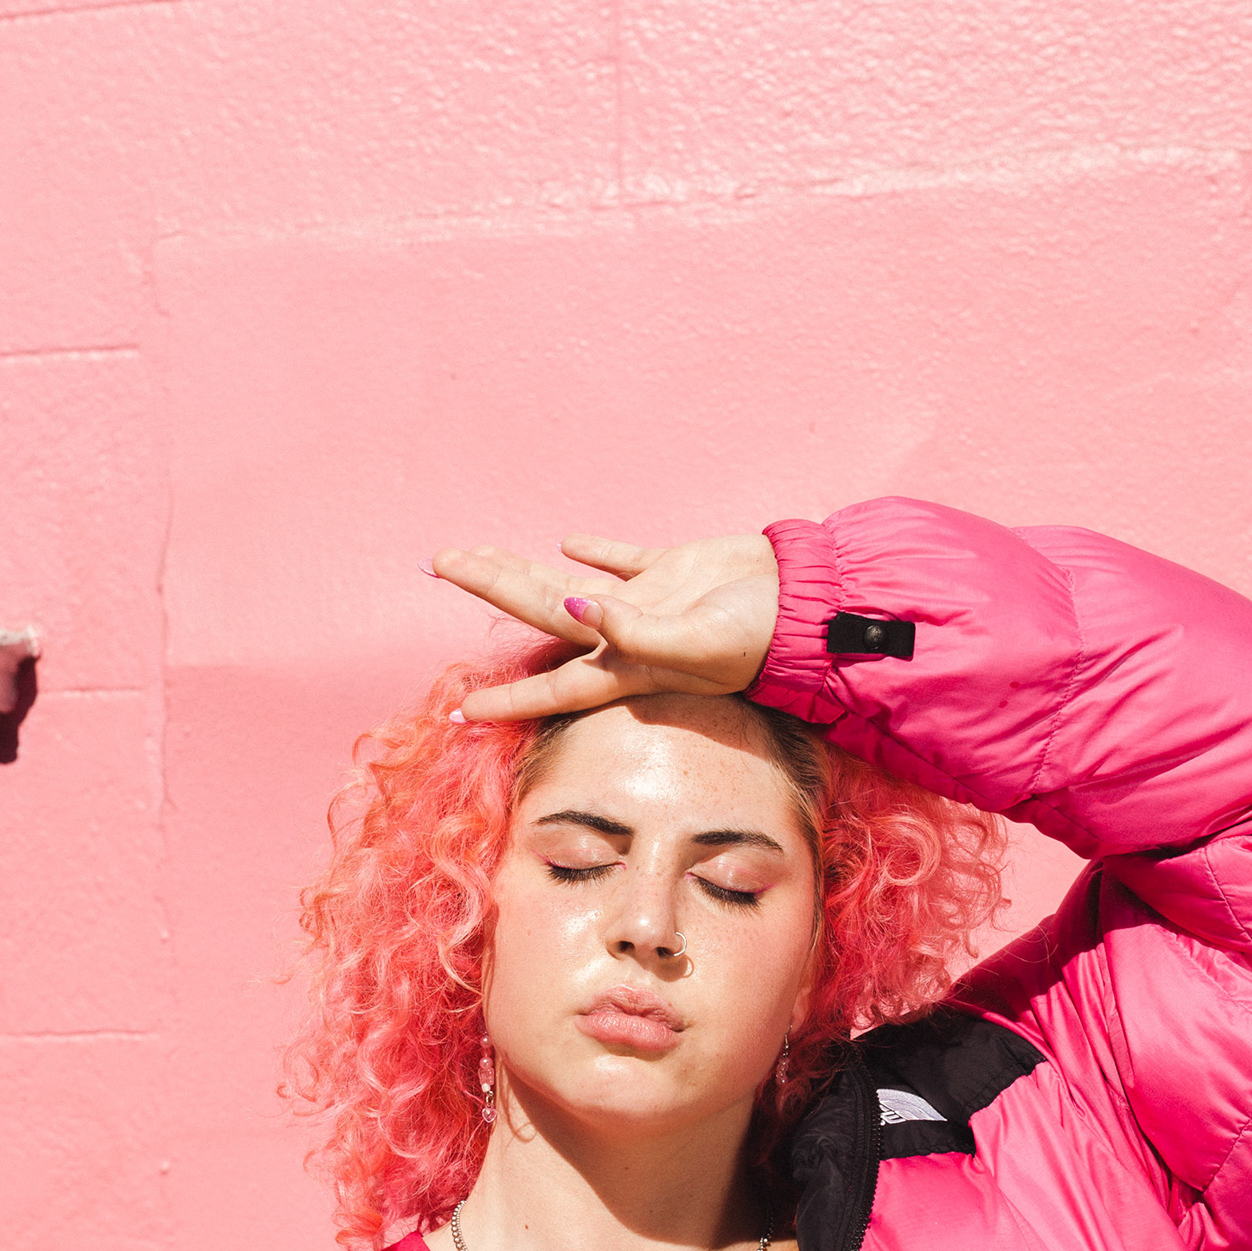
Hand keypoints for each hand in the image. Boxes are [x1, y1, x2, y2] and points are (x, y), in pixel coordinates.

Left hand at [426, 531, 780, 721]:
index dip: (506, 697)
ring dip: (520, 568)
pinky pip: (623, 560)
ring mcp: (649, 604)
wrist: (813, 606)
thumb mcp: (696, 643)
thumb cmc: (759, 637)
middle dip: (488, 588)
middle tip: (438, 562)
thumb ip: (633, 631)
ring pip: (567, 584)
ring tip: (475, 553)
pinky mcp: (676, 571)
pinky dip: (595, 551)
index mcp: (627, 665)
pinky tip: (567, 541)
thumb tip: (569, 608)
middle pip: (540, 614)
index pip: (551, 684)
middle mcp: (627, 638)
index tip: (459, 709)